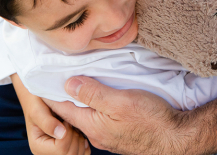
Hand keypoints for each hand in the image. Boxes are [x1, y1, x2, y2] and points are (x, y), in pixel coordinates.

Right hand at [13, 74, 90, 154]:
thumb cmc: (37, 103)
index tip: (65, 119)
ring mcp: (58, 154)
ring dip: (80, 139)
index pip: (60, 149)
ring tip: (73, 126)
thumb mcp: (38, 110)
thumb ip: (47, 122)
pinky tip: (79, 132)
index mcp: (38, 147)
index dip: (67, 133)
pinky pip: (83, 154)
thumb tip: (61, 134)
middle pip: (70, 154)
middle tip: (70, 122)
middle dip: (74, 136)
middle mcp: (47, 154)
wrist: (41, 101)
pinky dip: (84, 144)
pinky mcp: (68, 150)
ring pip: (77, 154)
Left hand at [45, 77, 193, 154]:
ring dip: (83, 102)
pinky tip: (104, 98)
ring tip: (80, 83)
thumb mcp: (119, 101)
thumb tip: (68, 83)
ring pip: (89, 116)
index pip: (62, 109)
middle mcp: (97, 134)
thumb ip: (92, 93)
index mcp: (92, 125)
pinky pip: (103, 119)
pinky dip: (97, 107)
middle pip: (74, 114)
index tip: (40, 80)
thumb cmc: (151, 119)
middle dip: (64, 97)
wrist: (177, 139)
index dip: (51, 93)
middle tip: (58, 77)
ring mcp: (110, 136)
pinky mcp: (122, 135)